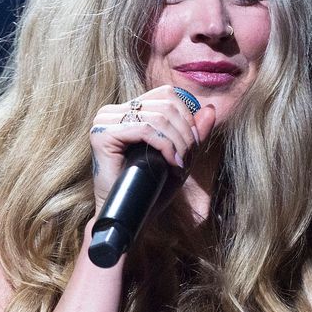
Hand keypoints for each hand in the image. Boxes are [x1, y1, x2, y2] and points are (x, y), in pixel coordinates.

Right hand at [89, 85, 217, 207]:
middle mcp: (113, 111)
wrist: (129, 216)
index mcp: (127, 110)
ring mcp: (104, 121)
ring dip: (178, 142)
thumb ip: (193, 132)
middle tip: (187, 159)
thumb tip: (210, 108)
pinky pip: (144, 129)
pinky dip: (165, 146)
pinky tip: (171, 163)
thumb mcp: (179, 156)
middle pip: (166, 104)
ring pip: (158, 117)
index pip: (166, 95)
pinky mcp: (102, 134)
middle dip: (185, 133)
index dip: (186, 116)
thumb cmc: (151, 189)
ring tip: (180, 164)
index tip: (191, 144)